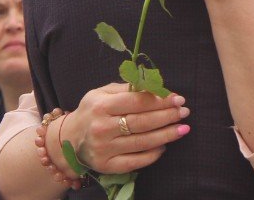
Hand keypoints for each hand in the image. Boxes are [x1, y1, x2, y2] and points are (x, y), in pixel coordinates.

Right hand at [61, 83, 190, 175]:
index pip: (137, 102)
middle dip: (167, 116)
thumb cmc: (91, 111)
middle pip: (142, 122)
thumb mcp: (102, 93)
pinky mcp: (108, 166)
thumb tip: (154, 86)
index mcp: (101, 105)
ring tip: (182, 128)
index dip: (160, 100)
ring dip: (166, 135)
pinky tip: (164, 146)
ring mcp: (105, 149)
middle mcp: (102, 128)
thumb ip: (127, 88)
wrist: (68, 139)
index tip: (178, 98)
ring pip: (142, 142)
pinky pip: (136, 161)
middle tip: (184, 112)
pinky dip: (153, 154)